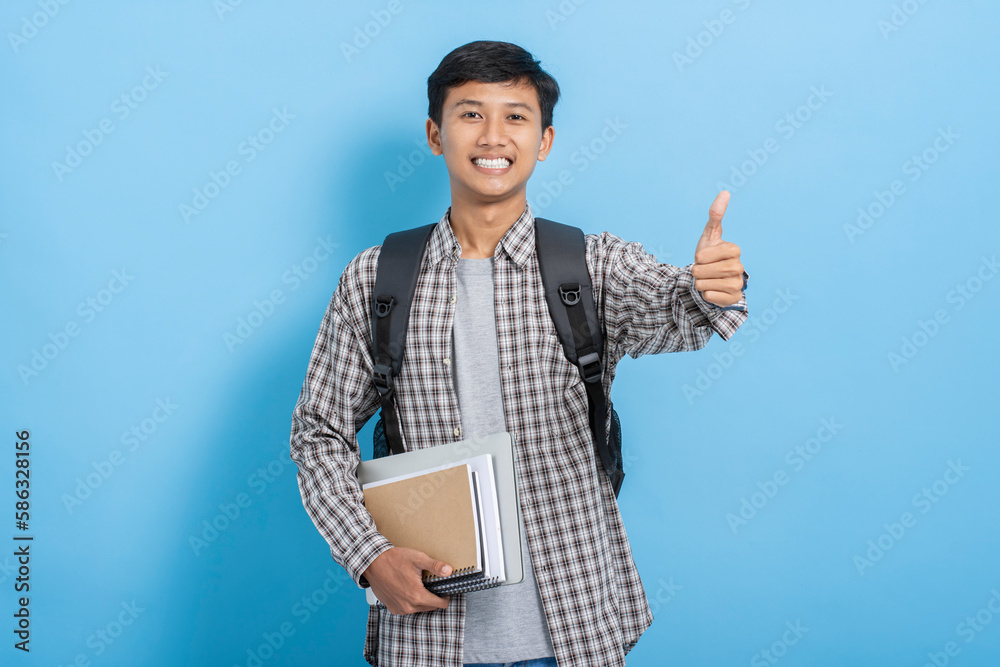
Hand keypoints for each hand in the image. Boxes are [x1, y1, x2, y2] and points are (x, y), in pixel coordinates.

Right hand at [362, 546, 452, 614]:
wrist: (372, 563)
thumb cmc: (394, 560)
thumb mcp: (418, 559)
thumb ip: (435, 566)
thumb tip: (449, 571)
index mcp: (417, 596)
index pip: (440, 604)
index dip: (445, 597)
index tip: (445, 589)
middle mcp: (408, 606)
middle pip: (431, 607)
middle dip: (434, 598)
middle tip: (431, 584)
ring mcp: (400, 609)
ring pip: (420, 609)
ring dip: (423, 600)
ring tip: (419, 586)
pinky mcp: (393, 608)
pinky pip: (408, 609)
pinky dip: (411, 602)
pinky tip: (408, 589)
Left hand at [692, 191, 744, 306]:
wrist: (712, 278)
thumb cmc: (709, 255)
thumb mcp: (709, 235)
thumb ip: (715, 215)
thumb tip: (725, 192)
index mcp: (734, 250)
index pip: (704, 255)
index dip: (699, 257)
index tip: (702, 257)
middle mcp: (739, 267)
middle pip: (703, 270)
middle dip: (696, 271)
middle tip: (701, 270)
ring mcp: (738, 284)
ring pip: (705, 284)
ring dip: (699, 282)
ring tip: (706, 279)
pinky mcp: (733, 299)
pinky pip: (710, 296)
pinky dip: (705, 294)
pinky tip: (712, 289)